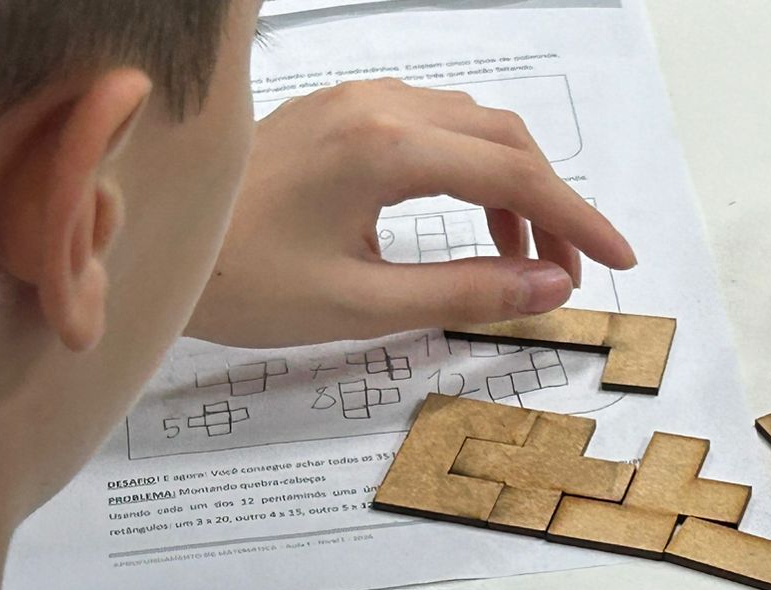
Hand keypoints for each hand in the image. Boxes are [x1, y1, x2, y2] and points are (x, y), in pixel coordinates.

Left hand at [186, 79, 636, 348]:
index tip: (619, 262)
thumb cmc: (243, 282)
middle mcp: (380, 108)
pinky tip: (474, 227)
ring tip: (526, 262)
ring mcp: (359, 104)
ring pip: (475, 128)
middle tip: (573, 273)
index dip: (578, 222)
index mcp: (388, 150)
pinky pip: (437, 128)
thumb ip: (468, 292)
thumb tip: (552, 289)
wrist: (151, 238)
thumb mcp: (365, 305)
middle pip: (506, 140)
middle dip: (554, 206)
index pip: (516, 177)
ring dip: (516, 188)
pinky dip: (475, 174)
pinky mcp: (341, 114)